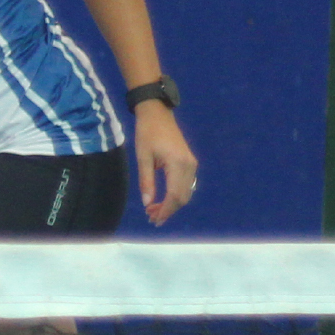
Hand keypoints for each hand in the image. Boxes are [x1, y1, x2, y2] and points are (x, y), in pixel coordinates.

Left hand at [132, 102, 197, 225]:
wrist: (157, 114)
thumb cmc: (147, 132)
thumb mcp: (143, 157)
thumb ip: (146, 181)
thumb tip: (148, 203)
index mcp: (178, 164)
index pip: (174, 195)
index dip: (165, 210)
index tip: (153, 219)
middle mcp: (190, 166)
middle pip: (182, 197)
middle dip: (168, 210)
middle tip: (151, 217)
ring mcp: (192, 164)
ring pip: (185, 192)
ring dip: (172, 204)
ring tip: (153, 210)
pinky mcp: (189, 163)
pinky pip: (185, 185)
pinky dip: (175, 195)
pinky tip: (162, 199)